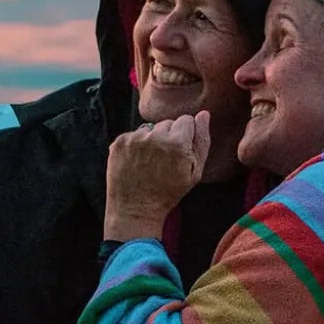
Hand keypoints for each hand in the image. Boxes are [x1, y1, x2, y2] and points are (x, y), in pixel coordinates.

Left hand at [103, 112, 211, 241]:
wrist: (135, 209)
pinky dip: (135, 145)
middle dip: (168, 137)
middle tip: (165, 160)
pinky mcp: (119, 142)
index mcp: (177, 143)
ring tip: (150, 163)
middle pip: (167, 123)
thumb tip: (204, 114)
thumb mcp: (195, 172)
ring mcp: (135, 138)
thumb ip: (202, 141)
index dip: (185, 136)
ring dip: (152, 140)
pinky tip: (137, 162)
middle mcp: (155, 136)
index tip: (180, 152)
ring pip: (150, 128)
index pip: (186, 120)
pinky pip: (133, 134)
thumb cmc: (169, 193)